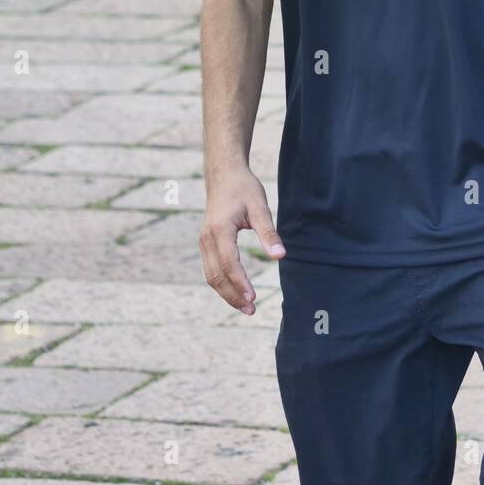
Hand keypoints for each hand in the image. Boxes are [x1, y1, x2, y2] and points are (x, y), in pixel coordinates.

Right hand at [199, 165, 284, 315]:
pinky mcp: (206, 243)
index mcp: (220, 229)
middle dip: (233, 295)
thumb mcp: (260, 207)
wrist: (224, 174)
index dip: (240, 282)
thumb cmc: (244, 188)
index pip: (229, 263)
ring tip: (246, 306)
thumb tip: (280, 257)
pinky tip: (236, 292)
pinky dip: (221, 284)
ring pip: (211, 275)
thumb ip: (269, 233)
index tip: (253, 298)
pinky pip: (210, 269)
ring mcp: (203, 241)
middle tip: (252, 310)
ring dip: (226, 293)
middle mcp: (207, 238)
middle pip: (216, 275)